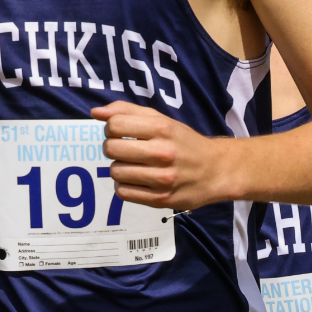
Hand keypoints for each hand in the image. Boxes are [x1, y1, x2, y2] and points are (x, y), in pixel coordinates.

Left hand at [93, 102, 233, 209]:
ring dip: (119, 168)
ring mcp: (162, 178)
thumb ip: (128, 111)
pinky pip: (123, 193)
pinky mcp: (160, 199)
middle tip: (124, 150)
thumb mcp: (162, 120)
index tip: (120, 133)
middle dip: (112, 148)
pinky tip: (136, 180)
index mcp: (163, 128)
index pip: (114, 125)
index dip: (110, 128)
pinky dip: (124, 186)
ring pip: (115, 172)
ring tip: (133, 166)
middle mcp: (163, 153)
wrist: (215, 171)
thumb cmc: (183, 142)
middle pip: (111, 149)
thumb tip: (96, 112)